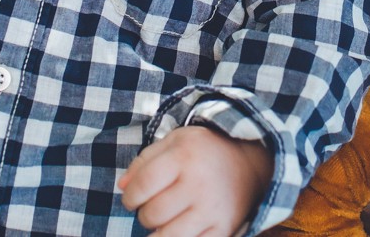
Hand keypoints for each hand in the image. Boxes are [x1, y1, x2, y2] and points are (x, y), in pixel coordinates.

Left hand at [119, 125, 273, 236]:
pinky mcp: (223, 229)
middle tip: (151, 207)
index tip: (131, 198)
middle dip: (144, 214)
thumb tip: (122, 186)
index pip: (143, 185)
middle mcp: (199, 184)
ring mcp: (212, 209)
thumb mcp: (174, 142)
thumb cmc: (203, 151)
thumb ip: (144, 161)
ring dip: (157, 233)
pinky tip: (178, 229)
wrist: (247, 163)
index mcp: (184, 156)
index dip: (130, 196)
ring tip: (162, 221)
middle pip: (153, 213)